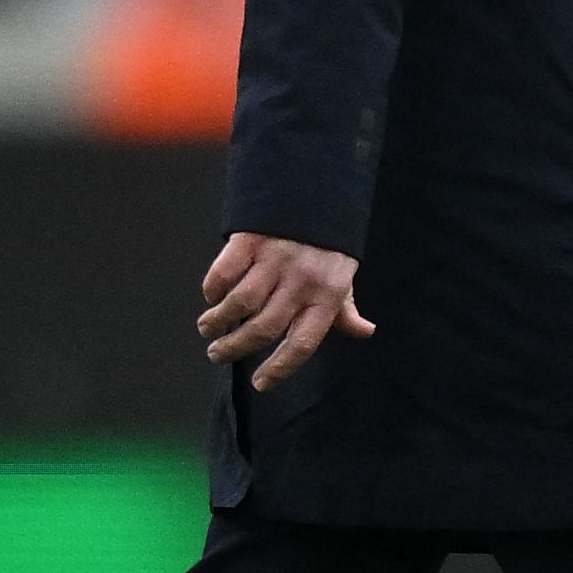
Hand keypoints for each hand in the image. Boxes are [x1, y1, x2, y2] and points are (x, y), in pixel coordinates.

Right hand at [200, 232, 374, 390]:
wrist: (315, 188)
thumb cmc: (328, 243)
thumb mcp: (343, 275)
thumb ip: (345, 308)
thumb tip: (365, 331)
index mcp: (327, 296)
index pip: (301, 344)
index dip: (279, 369)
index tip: (259, 384)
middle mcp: (301, 281)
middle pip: (261, 329)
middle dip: (233, 348)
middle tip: (217, 354)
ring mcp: (275, 259)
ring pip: (238, 303)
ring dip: (216, 321)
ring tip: (207, 328)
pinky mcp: (251, 239)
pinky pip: (224, 273)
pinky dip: (213, 289)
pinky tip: (212, 296)